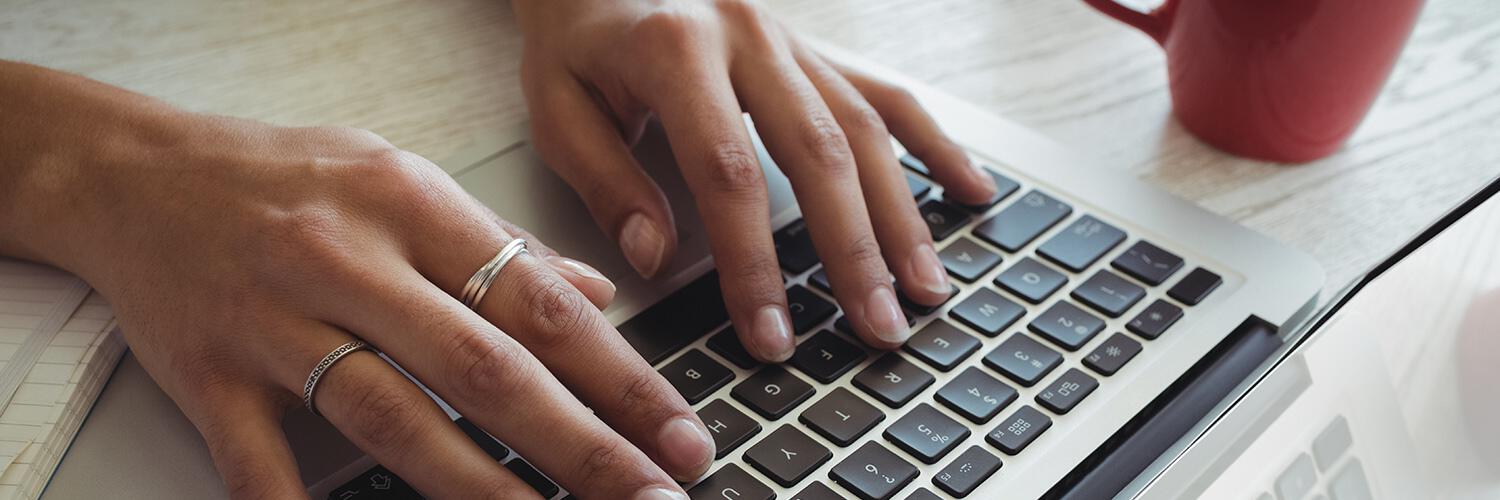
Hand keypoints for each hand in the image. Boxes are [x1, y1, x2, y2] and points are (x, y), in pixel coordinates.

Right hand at [6, 67, 711, 497]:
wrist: (134, 172)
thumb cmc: (286, 175)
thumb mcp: (404, 176)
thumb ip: (501, 242)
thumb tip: (598, 294)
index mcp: (412, 204)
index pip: (537, 302)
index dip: (619, 374)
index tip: (675, 429)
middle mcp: (350, 261)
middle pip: (483, 367)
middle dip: (580, 442)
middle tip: (650, 494)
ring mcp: (276, 321)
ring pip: (392, 414)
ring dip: (480, 483)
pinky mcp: (210, 375)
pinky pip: (261, 460)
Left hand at [514, 0, 998, 360]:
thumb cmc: (577, 43)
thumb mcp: (558, 108)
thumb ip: (608, 182)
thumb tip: (655, 258)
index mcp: (676, 50)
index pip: (728, 173)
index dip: (754, 262)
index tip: (772, 336)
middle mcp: (749, 36)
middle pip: (819, 153)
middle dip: (854, 250)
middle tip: (879, 329)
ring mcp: (793, 39)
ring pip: (866, 128)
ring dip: (903, 214)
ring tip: (927, 289)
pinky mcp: (817, 48)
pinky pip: (887, 93)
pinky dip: (934, 144)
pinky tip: (971, 190)